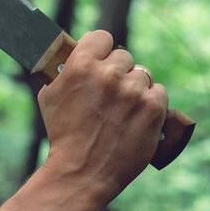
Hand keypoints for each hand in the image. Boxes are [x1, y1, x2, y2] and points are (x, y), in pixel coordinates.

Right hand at [35, 29, 169, 202]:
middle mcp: (109, 74)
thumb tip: (73, 54)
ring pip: (143, 75)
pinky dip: (151, 104)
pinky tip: (138, 117)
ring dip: (135, 89)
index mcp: (82, 65)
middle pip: (124, 57)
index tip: (101, 62)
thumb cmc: (63, 135)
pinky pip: (159, 93)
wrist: (82, 173)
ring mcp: (134, 92)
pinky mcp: (153, 109)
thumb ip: (64, 71)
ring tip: (123, 111)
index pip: (102, 38)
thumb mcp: (50, 97)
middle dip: (118, 74)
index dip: (101, 51)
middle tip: (111, 95)